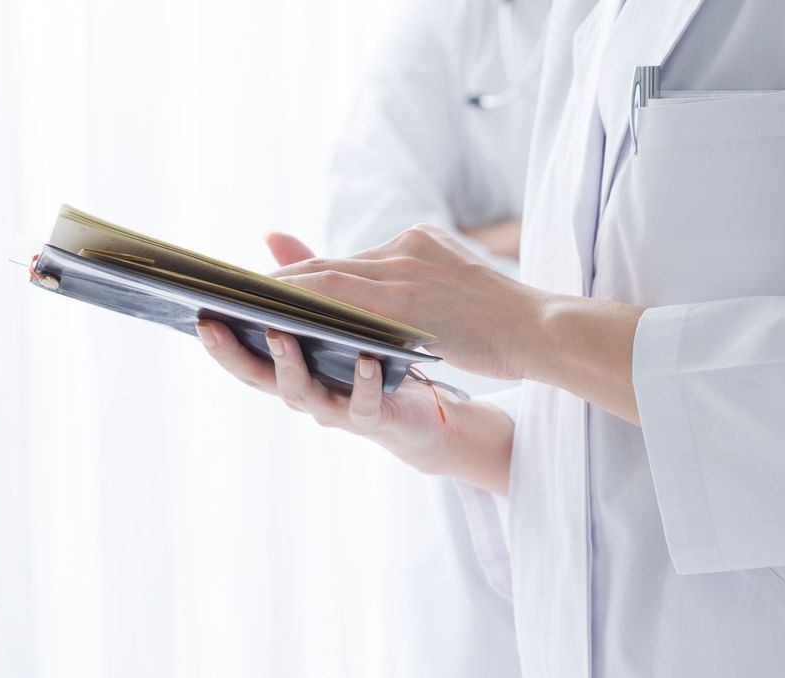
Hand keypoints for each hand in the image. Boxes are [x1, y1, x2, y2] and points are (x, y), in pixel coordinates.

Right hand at [194, 232, 515, 492]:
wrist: (426, 411)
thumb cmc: (372, 360)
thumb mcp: (338, 316)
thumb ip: (308, 282)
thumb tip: (272, 235)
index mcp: (291, 367)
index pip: (244, 353)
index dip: (218, 338)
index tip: (197, 312)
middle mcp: (305, 392)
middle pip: (259, 377)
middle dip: (233, 353)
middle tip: (214, 327)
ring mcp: (336, 409)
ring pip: (302, 394)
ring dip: (288, 365)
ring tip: (282, 335)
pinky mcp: (375, 420)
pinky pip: (364, 406)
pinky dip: (363, 384)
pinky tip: (366, 360)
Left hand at [270, 224, 540, 378]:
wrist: (539, 328)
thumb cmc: (502, 323)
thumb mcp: (453, 295)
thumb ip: (408, 292)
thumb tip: (377, 313)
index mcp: (419, 243)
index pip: (353, 262)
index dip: (312, 273)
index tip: (277, 283)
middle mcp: (406, 247)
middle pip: (333, 263)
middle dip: (288, 277)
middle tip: (245, 289)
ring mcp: (403, 267)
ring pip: (328, 274)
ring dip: (285, 287)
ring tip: (249, 302)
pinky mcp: (402, 294)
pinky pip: (339, 293)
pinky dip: (303, 299)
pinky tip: (277, 312)